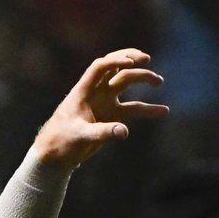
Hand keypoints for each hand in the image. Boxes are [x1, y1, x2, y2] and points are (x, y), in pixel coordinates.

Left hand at [33, 48, 167, 168]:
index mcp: (83, 91)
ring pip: (127, 85)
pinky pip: (133, 109)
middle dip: (133, 64)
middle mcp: (96, 93)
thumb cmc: (60, 142)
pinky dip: (148, 110)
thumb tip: (123, 131)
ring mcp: (104, 103)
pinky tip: (164, 111)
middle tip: (147, 62)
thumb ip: (101, 133)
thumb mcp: (79, 137)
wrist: (55, 157)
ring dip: (143, 80)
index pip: (100, 67)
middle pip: (117, 70)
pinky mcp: (111, 117)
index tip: (131, 63)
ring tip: (159, 83)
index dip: (115, 60)